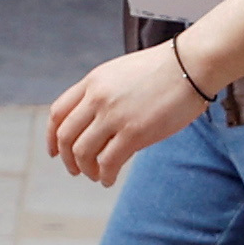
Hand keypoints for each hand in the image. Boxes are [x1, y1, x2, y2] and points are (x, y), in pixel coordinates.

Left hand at [47, 40, 206, 188]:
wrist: (191, 64)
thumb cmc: (164, 69)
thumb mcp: (122, 73)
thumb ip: (104, 94)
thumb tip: (98, 126)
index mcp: (93, 81)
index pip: (58, 112)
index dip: (52, 136)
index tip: (54, 151)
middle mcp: (98, 98)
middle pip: (66, 136)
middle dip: (67, 158)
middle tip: (75, 169)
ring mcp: (114, 115)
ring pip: (83, 152)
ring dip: (86, 169)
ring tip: (97, 175)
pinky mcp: (134, 132)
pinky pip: (108, 163)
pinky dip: (104, 176)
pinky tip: (109, 180)